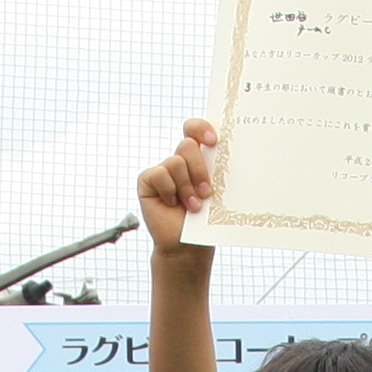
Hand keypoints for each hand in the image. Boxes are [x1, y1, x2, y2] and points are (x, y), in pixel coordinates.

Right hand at [138, 119, 218, 253]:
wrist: (188, 243)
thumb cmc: (205, 218)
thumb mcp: (216, 191)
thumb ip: (216, 169)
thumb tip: (223, 150)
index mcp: (197, 157)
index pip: (194, 129)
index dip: (201, 128)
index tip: (213, 141)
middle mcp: (178, 160)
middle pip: (188, 145)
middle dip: (199, 169)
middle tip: (207, 192)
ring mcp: (162, 170)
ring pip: (176, 162)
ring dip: (187, 187)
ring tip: (193, 206)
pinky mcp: (148, 180)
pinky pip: (160, 175)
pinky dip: (169, 191)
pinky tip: (172, 204)